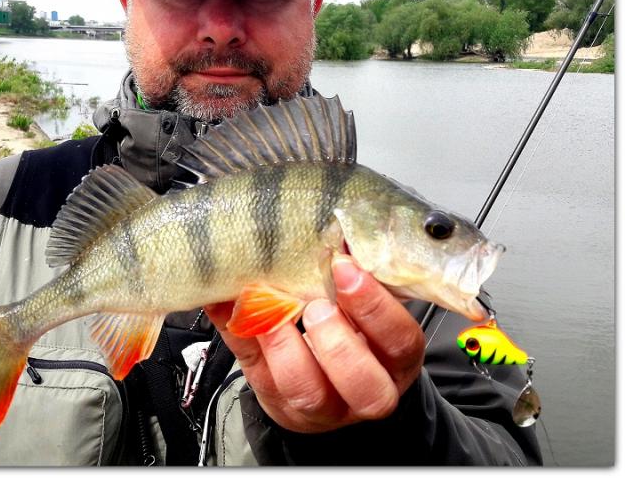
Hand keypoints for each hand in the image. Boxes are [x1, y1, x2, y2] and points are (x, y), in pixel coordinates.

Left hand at [205, 254, 424, 433]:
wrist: (322, 376)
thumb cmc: (347, 323)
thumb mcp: (359, 302)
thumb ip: (352, 276)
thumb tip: (333, 226)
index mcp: (393, 360)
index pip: (401, 341)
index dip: (376, 308)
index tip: (345, 268)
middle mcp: (365, 392)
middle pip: (366, 387)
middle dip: (337, 342)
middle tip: (315, 305)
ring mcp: (322, 407)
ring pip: (310, 394)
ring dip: (287, 348)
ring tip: (274, 312)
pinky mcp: (279, 405)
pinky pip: (259, 377)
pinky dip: (244, 336)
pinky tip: (233, 308)